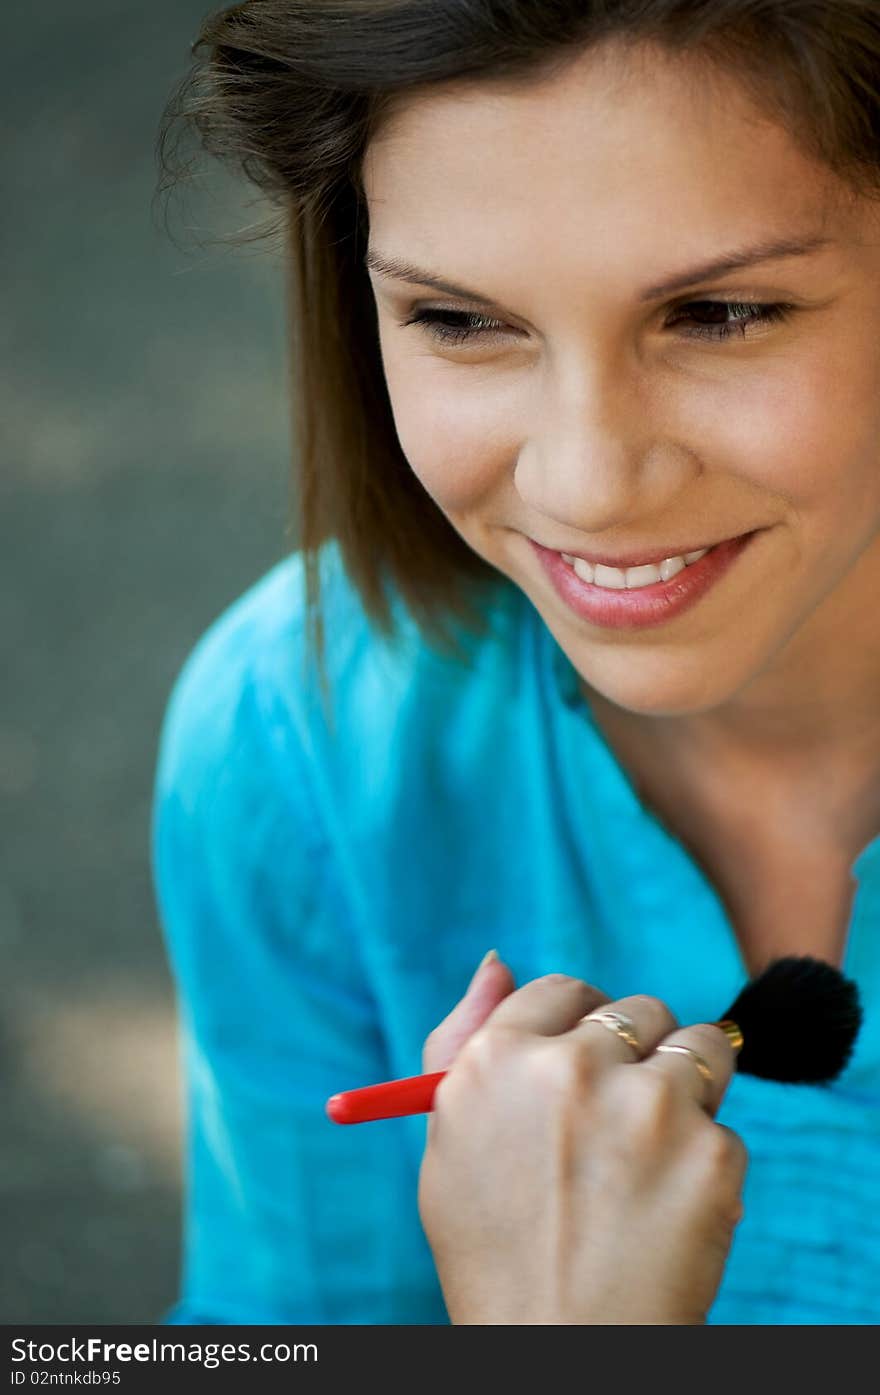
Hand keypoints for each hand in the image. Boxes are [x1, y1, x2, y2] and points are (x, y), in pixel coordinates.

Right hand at [418, 965, 746, 1323]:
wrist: (560, 1351)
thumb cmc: (495, 1246)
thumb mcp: (449, 1139)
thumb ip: (463, 1040)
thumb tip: (498, 959)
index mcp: (498, 1058)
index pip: (563, 991)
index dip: (582, 1026)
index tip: (590, 1062)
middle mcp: (571, 1067)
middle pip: (637, 1009)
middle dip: (637, 1053)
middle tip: (621, 1122)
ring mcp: (648, 1107)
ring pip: (699, 1045)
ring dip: (689, 1085)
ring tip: (656, 1153)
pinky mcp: (710, 1152)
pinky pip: (724, 1123)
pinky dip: (706, 1159)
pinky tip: (669, 1207)